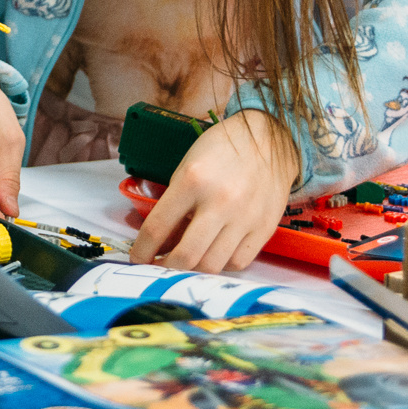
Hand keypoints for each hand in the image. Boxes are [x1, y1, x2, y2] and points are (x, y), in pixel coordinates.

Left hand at [129, 109, 303, 272]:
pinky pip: (238, 262)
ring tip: (187, 261)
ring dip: (194, 269)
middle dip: (166, 267)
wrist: (269, 139)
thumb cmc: (222, 151)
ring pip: (212, 265)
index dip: (142, 250)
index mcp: (193, 181)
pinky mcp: (264, 228)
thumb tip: (162, 243)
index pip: (157, 227)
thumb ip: (174, 204)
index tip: (137, 257)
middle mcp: (220, 202)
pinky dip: (222, 265)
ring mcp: (245, 217)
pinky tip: (215, 255)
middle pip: (186, 255)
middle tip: (160, 267)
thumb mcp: (187, 167)